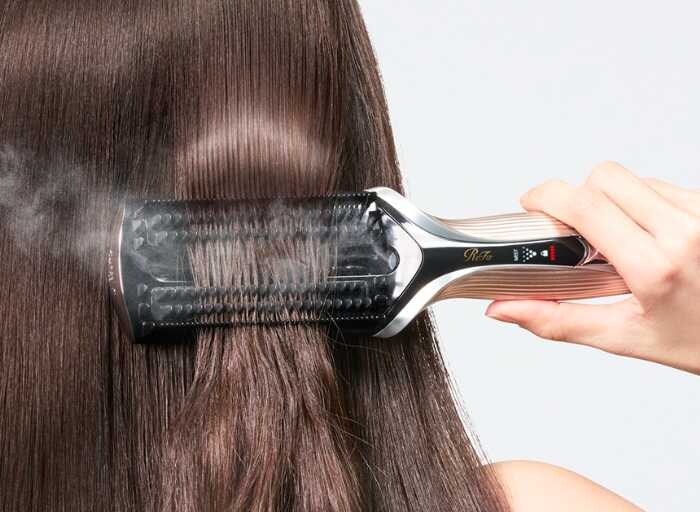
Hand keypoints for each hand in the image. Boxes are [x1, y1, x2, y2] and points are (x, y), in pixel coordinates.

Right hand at [485, 162, 699, 374]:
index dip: (547, 195)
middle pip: (605, 177)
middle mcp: (685, 230)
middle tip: (574, 228)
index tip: (531, 203)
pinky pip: (663, 186)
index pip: (587, 206)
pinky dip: (644, 204)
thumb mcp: (626, 337)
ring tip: (620, 241)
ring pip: (635, 179)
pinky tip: (650, 237)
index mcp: (656, 266)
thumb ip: (558, 321)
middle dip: (579, 196)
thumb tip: (504, 310)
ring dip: (613, 201)